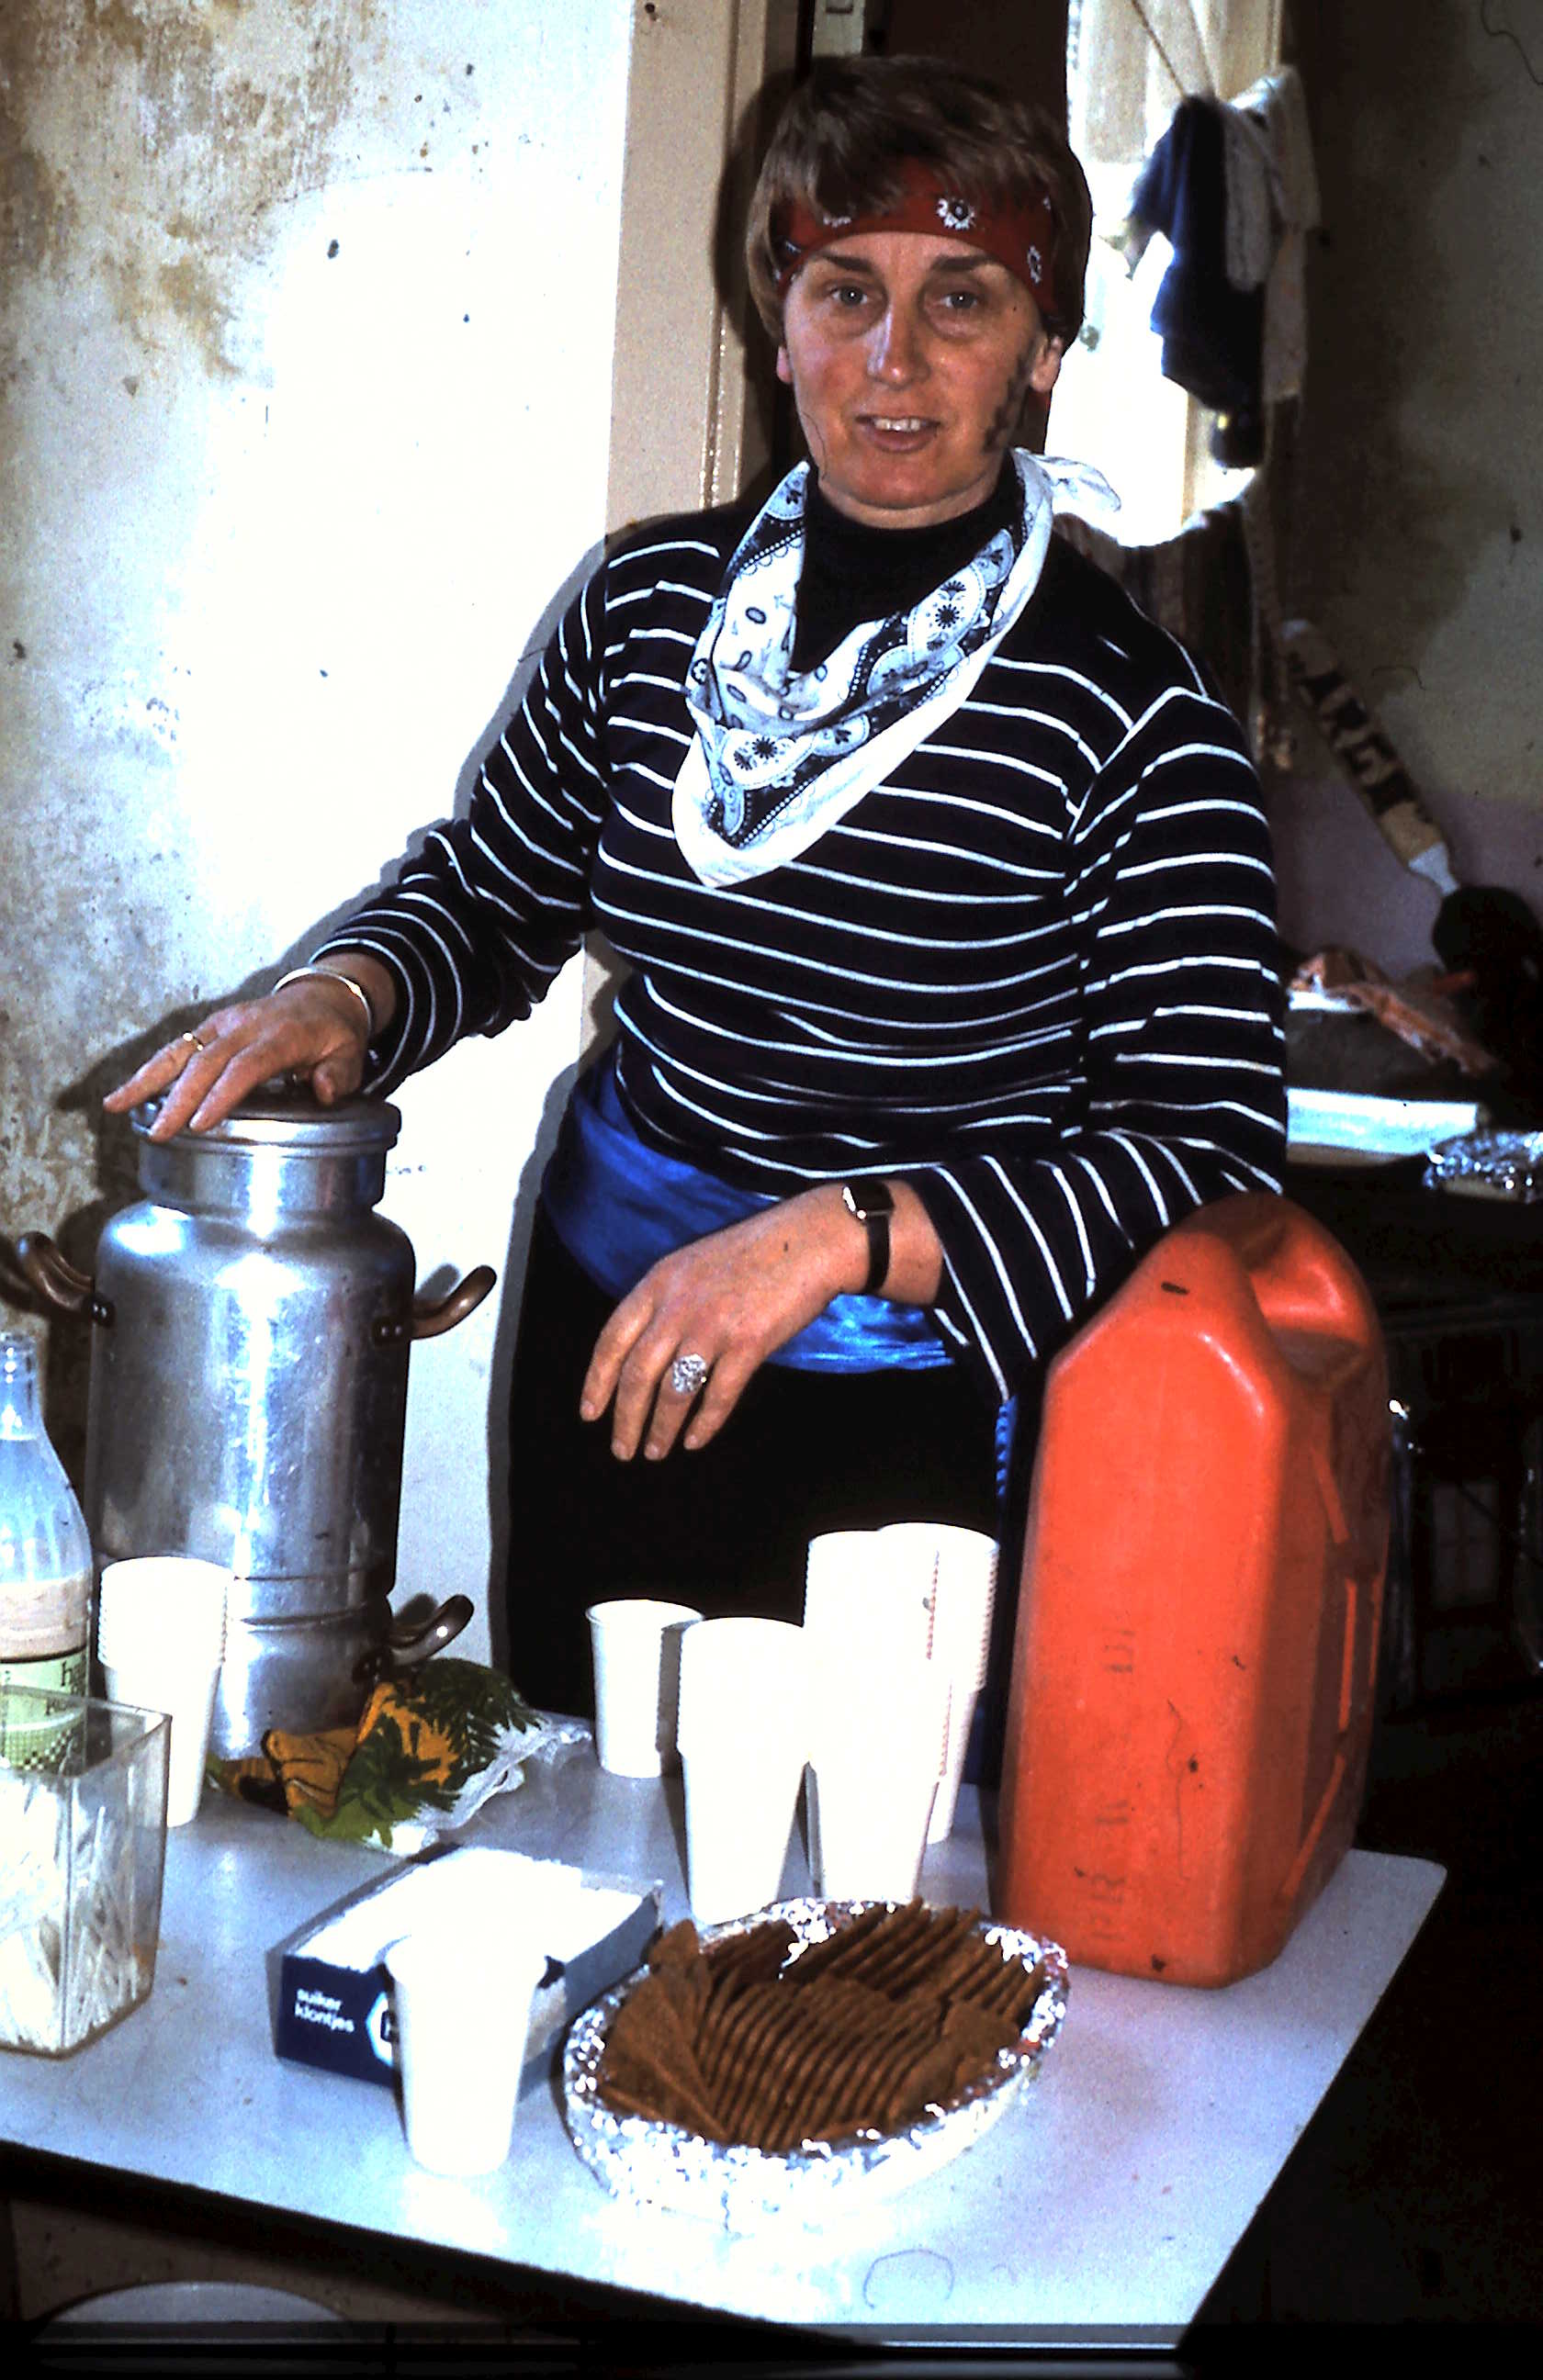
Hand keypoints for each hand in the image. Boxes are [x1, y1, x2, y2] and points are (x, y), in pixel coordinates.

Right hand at [102, 959, 392, 1141]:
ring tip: (115, 1105)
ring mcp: (224, 1024)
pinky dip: (148, 1071)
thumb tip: (324, 1090)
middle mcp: (245, 1026)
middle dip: (179, 1098)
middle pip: (206, 1062)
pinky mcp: (210, 1028)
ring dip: (146, 1079)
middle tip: (161, 1132)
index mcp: (281, 1036)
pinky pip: (176, 1049)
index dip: (222, 1094)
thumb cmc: (335, 1033)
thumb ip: (340, 1074)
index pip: (247, 1065)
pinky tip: (124, 1095)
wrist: (322, 996)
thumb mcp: (350, 1053)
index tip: (201, 1123)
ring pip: (180, 1050)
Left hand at [578, 1179, 942, 1460]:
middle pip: (637, 1374)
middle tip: (621, 1449)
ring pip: (674, 1391)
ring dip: (660, 1429)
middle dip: (625, 1419)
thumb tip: (645, 1348)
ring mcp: (712, 1326)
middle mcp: (677, 1306)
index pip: (612, 1340)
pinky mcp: (748, 1344)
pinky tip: (694, 1441)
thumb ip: (666, 1301)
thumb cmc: (754, 1252)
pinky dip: (704, 1424)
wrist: (808, 1241)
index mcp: (658, 1283)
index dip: (597, 1381)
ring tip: (655, 1452)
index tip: (589, 1413)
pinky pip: (718, 1395)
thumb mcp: (692, 1264)